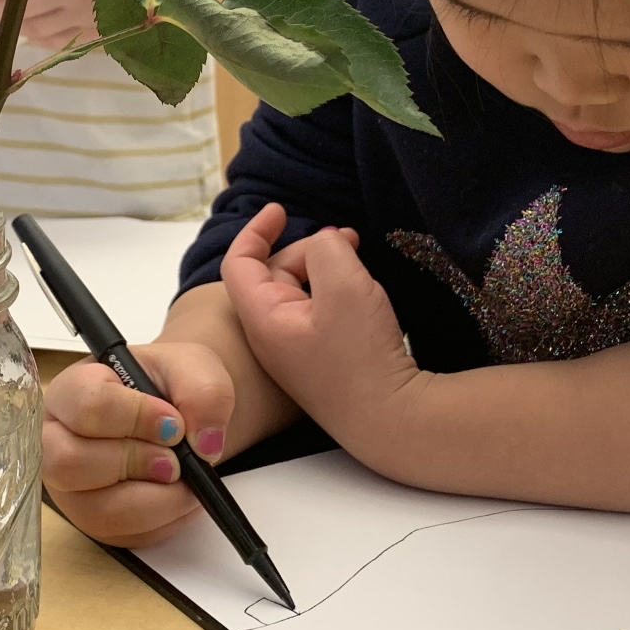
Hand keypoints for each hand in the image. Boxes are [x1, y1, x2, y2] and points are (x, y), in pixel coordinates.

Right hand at [42, 343, 235, 545]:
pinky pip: (122, 535)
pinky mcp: (93, 520)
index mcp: (72, 390)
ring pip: (96, 510)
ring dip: (154, 501)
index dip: (136, 418)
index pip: (86, 406)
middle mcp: (57, 440)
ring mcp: (71, 487)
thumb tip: (204, 444)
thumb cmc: (170, 386)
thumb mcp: (195, 369)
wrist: (178, 414)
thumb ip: (205, 393)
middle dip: (134, 463)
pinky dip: (162, 520)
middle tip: (175, 460)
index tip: (174, 424)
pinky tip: (181, 496)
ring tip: (185, 480)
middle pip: (69, 463)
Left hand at [220, 204, 421, 457]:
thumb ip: (328, 249)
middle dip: (308, 248)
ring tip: (360, 261)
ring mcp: (295, 351)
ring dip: (324, 269)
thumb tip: (326, 242)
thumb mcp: (345, 285)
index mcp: (263, 317)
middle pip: (275, 273)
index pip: (240, 263)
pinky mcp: (319, 362)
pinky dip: (333, 292)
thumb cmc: (360, 356)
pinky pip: (317, 313)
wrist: (389, 419)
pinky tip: (363, 294)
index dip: (256, 230)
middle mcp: (271, 336)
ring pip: (300, 292)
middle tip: (350, 240)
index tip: (281, 209)